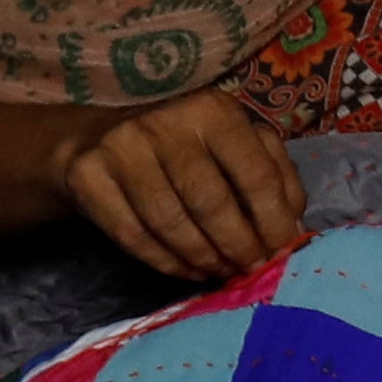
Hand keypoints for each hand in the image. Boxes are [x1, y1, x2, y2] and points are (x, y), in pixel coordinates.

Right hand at [54, 87, 311, 286]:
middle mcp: (166, 121)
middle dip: (238, 248)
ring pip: (170, 224)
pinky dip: (166, 262)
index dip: (274, 223)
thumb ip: (274, 175)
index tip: (281, 254)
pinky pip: (132, 235)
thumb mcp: (235, 144)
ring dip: (203, 259)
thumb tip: (294, 226)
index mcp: (214, 110)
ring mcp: (122, 147)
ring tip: (220, 272)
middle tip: (250, 270)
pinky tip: (186, 270)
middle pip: (212, 204)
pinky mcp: (87, 174)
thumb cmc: (185, 145)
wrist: (96, 138)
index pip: (257, 175)